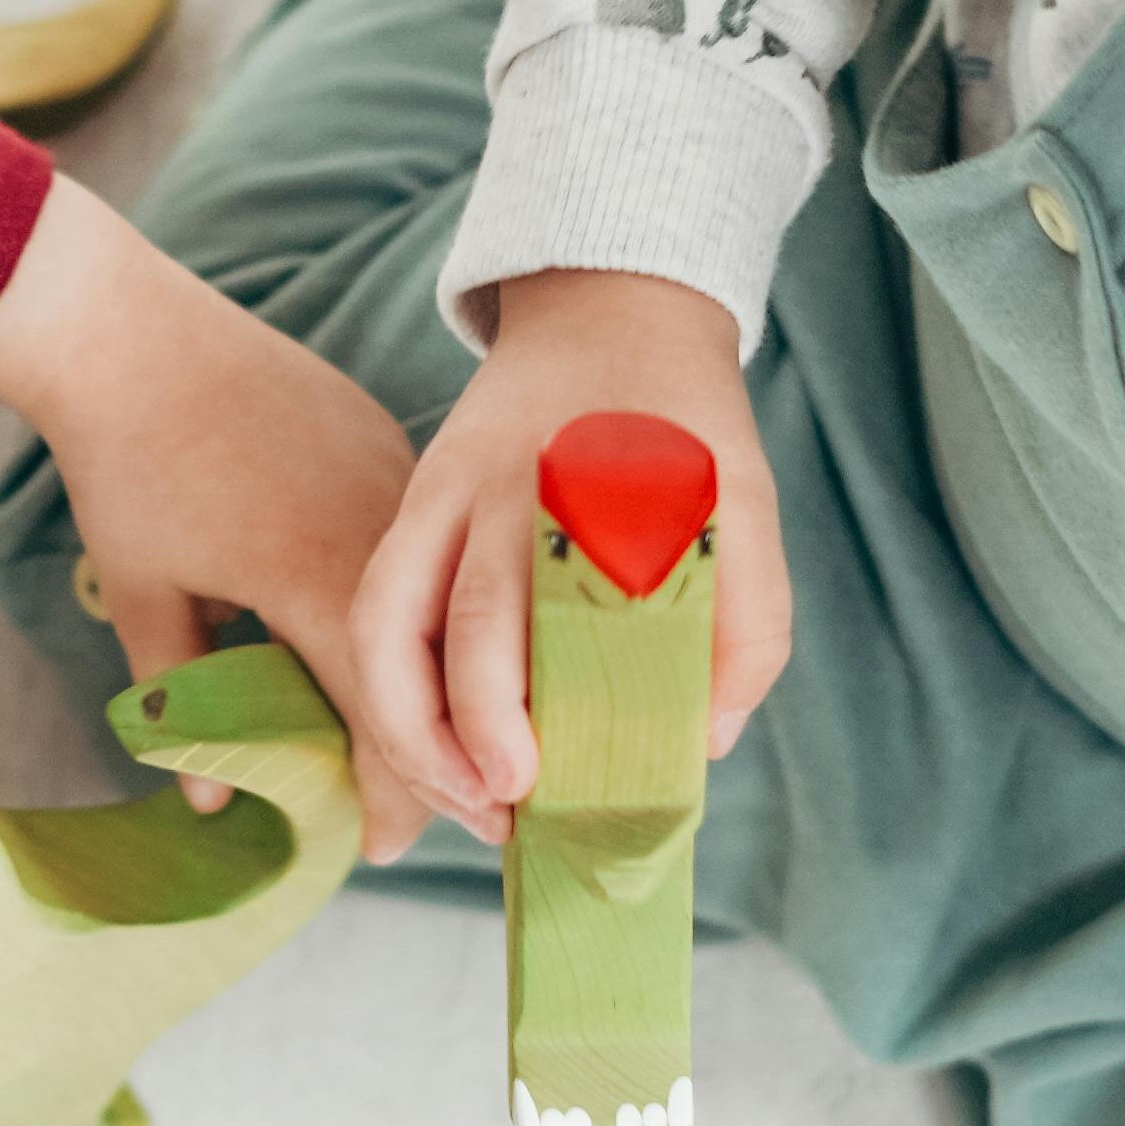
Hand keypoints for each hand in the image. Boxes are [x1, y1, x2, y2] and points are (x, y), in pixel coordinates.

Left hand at [0, 178, 425, 853]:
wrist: (129, 330)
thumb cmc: (124, 466)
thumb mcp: (146, 595)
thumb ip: (181, 700)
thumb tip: (210, 803)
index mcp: (323, 584)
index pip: (389, 724)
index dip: (395, 798)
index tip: (385, 847)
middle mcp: (380, 535)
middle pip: (433, 674)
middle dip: (429, 750)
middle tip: (412, 807)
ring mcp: (392, 482)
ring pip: (436, 607)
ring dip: (428, 674)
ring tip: (412, 729)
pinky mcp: (388, 444)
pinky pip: (415, 545)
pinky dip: (415, 601)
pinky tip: (398, 633)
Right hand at [348, 266, 787, 842]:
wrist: (612, 313)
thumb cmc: (684, 429)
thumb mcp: (746, 505)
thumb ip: (748, 621)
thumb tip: (702, 741)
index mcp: (588, 488)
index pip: (538, 612)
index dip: (515, 709)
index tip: (532, 784)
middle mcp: (499, 490)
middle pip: (463, 625)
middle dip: (468, 736)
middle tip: (507, 812)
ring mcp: (441, 494)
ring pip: (387, 622)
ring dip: (409, 729)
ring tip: (461, 802)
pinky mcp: (414, 505)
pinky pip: (376, 607)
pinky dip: (389, 691)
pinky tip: (433, 752)